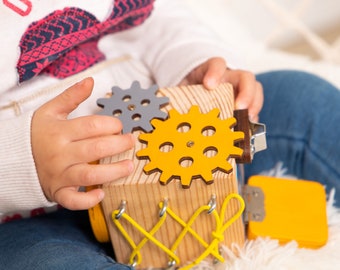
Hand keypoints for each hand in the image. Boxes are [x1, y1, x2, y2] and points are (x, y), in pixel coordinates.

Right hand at [31, 78, 134, 209]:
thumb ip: (71, 96)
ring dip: (113, 172)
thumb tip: (91, 81)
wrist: (15, 158)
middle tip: (131, 142)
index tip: (120, 126)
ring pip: (89, 175)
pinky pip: (72, 201)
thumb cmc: (38, 133)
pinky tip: (101, 194)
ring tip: (129, 166)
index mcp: (60, 131)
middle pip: (95, 149)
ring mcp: (59, 175)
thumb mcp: (51, 111)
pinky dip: (87, 201)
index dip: (111, 125)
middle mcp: (60, 154)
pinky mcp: (58, 192)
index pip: (92, 126)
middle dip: (119, 145)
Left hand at [179, 57, 262, 121]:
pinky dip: (253, 116)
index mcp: (211, 71)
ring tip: (249, 118)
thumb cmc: (189, 92)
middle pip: (244, 76)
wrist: (194, 93)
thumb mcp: (182, 92)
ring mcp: (239, 89)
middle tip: (239, 107)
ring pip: (255, 89)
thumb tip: (167, 114)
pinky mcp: (244, 101)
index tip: (209, 85)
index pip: (216, 64)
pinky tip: (248, 127)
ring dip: (254, 104)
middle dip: (245, 91)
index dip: (215, 72)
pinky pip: (254, 105)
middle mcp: (229, 77)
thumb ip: (178, 99)